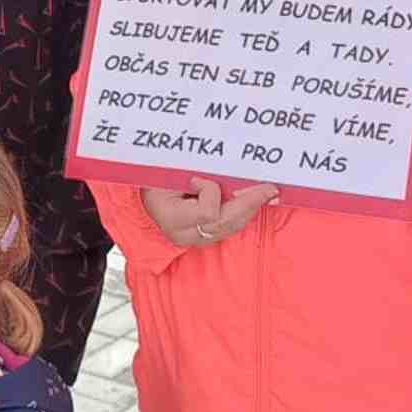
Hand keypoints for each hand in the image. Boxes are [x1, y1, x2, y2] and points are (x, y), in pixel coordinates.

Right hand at [138, 176, 276, 248]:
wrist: (142, 195)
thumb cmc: (152, 178)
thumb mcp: (166, 172)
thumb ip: (190, 174)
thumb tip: (220, 172)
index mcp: (170, 218)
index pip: (206, 213)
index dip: (210, 193)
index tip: (199, 179)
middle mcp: (183, 234)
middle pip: (225, 222)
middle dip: (250, 203)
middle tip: (270, 188)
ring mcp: (194, 239)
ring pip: (231, 227)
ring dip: (250, 208)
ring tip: (268, 193)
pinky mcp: (202, 238)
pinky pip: (229, 227)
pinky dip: (243, 213)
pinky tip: (255, 201)